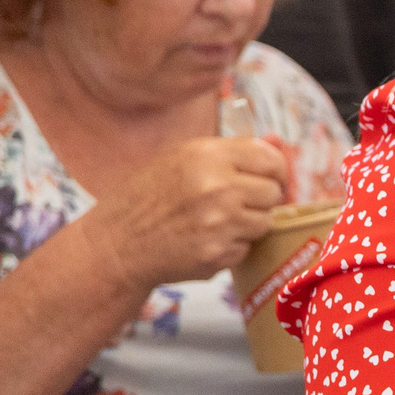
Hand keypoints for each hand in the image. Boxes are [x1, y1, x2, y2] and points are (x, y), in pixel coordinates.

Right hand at [86, 136, 289, 293]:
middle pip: (273, 192)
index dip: (276, 170)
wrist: (116, 243)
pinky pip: (246, 248)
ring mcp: (219, 222)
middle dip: (261, 199)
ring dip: (247, 224)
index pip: (270, 158)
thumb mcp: (180, 158)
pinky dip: (232, 247)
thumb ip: (229, 151)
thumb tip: (278, 142)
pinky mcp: (218, 253)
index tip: (270, 178)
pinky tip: (204, 240)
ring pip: (264, 222)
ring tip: (215, 221)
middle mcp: (217, 186)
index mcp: (207, 155)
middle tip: (236, 203)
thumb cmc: (147, 197)